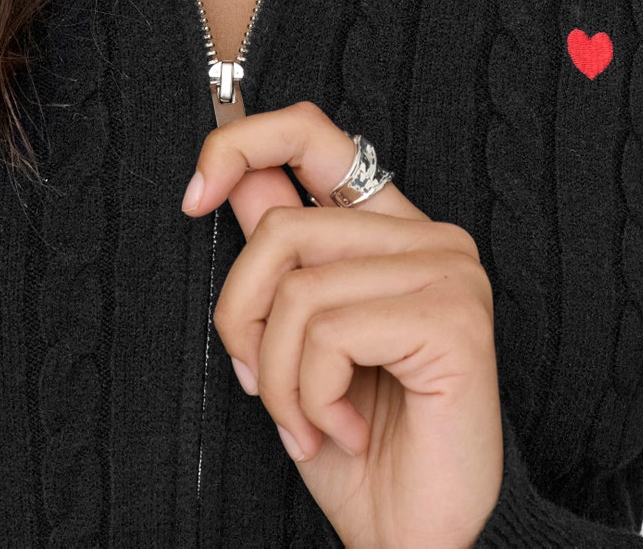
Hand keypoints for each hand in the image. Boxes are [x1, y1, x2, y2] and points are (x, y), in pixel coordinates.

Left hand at [181, 99, 503, 548]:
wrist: (418, 543)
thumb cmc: (362, 453)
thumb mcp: (295, 344)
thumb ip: (278, 259)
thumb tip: (228, 178)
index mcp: (393, 231)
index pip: (314, 135)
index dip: (242, 145)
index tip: (191, 196)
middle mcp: (430, 237)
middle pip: (280, 229)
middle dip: (241, 318)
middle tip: (256, 384)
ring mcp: (448, 272)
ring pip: (297, 287)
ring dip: (276, 378)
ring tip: (310, 422)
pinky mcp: (451, 319)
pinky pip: (329, 333)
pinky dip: (311, 397)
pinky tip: (347, 431)